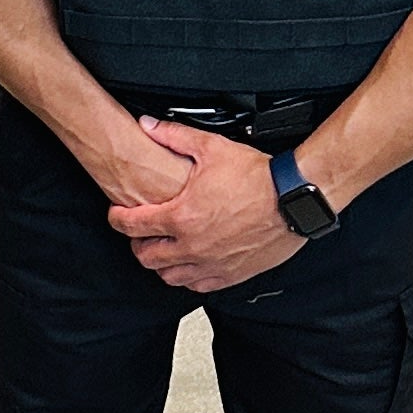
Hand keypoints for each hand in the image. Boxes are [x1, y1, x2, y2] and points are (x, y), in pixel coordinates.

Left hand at [104, 122, 302, 297]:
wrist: (295, 199)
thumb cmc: (257, 178)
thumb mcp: (211, 148)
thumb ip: (174, 136)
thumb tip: (147, 125)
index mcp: (181, 217)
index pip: (133, 225)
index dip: (117, 219)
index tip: (117, 215)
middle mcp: (193, 246)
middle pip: (146, 256)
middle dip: (136, 243)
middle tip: (140, 232)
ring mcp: (212, 264)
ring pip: (170, 276)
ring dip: (160, 263)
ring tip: (162, 248)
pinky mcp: (231, 274)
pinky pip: (198, 286)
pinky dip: (188, 277)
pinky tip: (189, 263)